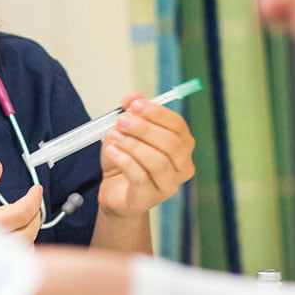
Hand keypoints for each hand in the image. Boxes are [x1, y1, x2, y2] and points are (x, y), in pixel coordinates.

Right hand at [0, 161, 42, 254]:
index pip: (19, 214)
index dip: (33, 199)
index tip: (36, 189)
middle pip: (28, 233)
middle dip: (35, 214)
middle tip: (32, 200)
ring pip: (24, 249)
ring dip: (29, 231)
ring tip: (23, 216)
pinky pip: (13, 261)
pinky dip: (20, 246)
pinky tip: (12, 235)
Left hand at [98, 93, 195, 218]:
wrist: (114, 192)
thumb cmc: (124, 161)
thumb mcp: (124, 133)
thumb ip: (131, 113)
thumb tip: (133, 96)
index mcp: (182, 147)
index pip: (178, 126)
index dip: (157, 113)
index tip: (135, 105)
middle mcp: (182, 167)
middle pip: (171, 144)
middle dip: (144, 128)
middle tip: (122, 120)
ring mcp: (168, 186)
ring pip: (158, 161)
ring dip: (133, 144)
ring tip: (114, 136)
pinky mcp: (149, 198)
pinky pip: (140, 176)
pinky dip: (124, 160)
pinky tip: (112, 151)